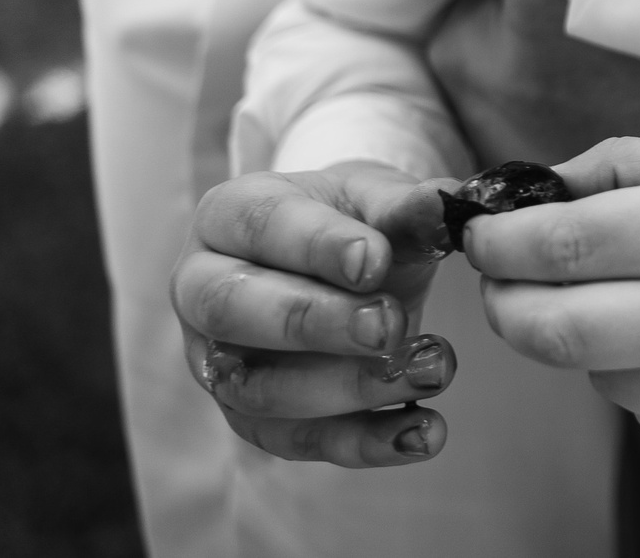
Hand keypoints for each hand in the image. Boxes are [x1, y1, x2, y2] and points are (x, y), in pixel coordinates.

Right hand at [170, 162, 455, 466]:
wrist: (354, 260)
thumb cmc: (356, 221)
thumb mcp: (379, 197)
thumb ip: (404, 207)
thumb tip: (436, 207)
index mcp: (228, 215)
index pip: (259, 226)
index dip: (317, 247)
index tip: (376, 262)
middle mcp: (203, 289)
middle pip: (234, 310)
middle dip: (316, 323)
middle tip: (390, 325)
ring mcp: (218, 361)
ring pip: (259, 389)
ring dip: (351, 387)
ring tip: (431, 370)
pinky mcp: (250, 416)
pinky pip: (295, 440)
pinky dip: (362, 442)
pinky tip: (420, 431)